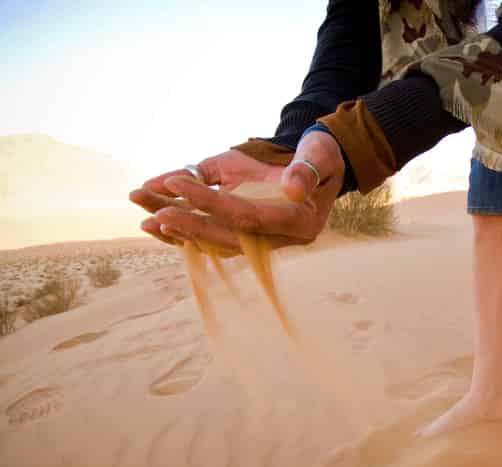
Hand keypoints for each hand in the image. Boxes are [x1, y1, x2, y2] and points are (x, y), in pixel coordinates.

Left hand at [131, 132, 344, 252]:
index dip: (213, 203)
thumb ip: (307, 169)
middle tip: (153, 213)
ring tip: (142, 214)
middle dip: (189, 225)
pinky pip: (210, 233)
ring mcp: (259, 236)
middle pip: (227, 236)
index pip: (249, 217)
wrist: (320, 162)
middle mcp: (278, 236)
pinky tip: (153, 217)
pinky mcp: (244, 228)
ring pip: (214, 238)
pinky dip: (183, 227)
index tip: (178, 182)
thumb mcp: (319, 154)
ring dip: (178, 229)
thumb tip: (292, 187)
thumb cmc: (320, 155)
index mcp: (299, 222)